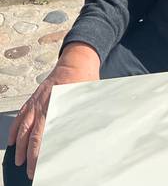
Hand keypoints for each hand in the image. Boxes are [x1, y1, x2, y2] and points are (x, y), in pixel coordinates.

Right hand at [8, 45, 99, 179]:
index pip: (46, 138)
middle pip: (33, 137)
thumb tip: (88, 134)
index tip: (42, 167)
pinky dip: (15, 129)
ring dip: (20, 146)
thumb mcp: (88, 101)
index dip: (43, 155)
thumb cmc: (84, 80)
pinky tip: (13, 140)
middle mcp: (44, 106)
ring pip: (23, 128)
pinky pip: (21, 115)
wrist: (77, 62)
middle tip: (30, 171)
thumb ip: (83, 119)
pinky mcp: (34, 98)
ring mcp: (36, 102)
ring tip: (19, 161)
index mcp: (57, 108)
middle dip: (30, 157)